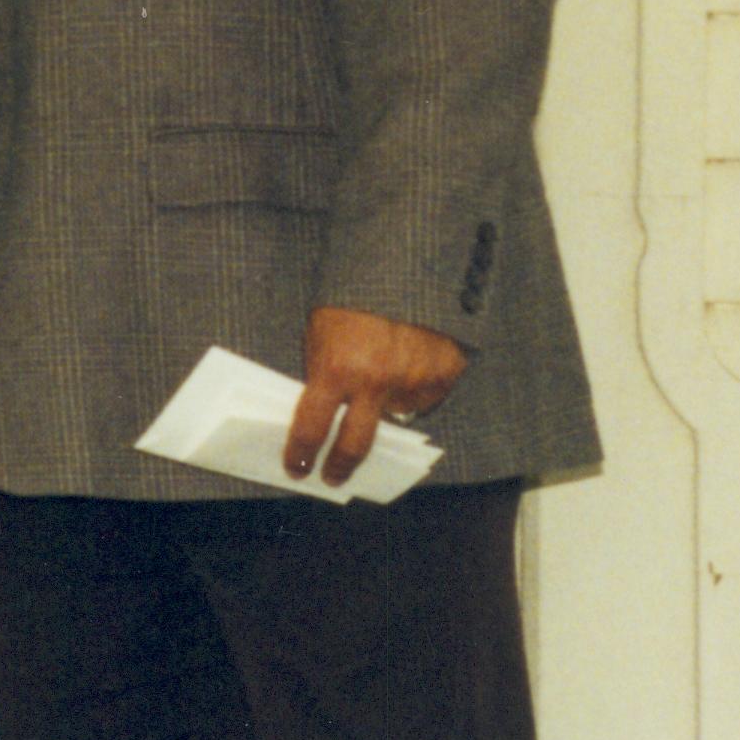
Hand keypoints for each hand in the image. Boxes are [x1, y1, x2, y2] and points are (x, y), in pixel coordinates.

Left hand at [283, 305, 468, 483]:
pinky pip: (424, 396)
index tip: (297, 469)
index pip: (312, 428)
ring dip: (386, 402)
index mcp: (336, 368)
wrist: (409, 262)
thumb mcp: (322, 327)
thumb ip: (323, 369)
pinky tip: (409, 359)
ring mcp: (412, 383)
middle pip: (355, 445)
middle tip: (333, 477)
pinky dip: (415, 386)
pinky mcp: (442, 376)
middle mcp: (375, 383)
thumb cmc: (355, 292)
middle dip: (340, 466)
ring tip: (385, 367)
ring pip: (394, 415)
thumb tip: (322, 408)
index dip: (301, 453)